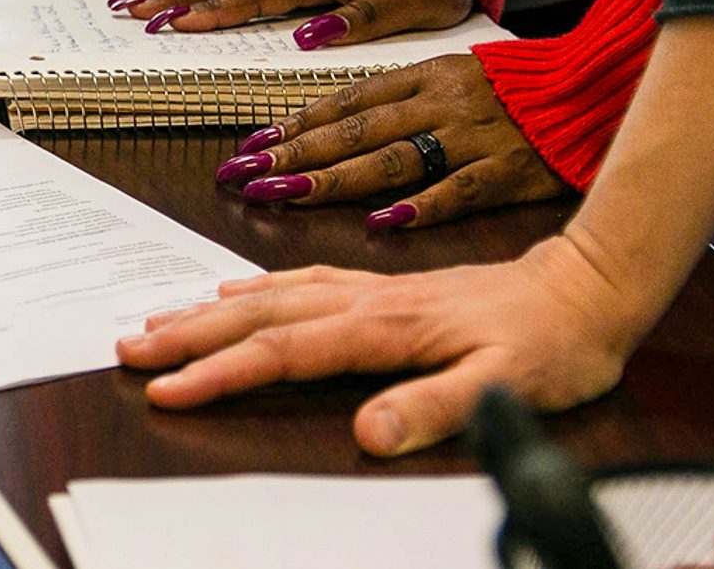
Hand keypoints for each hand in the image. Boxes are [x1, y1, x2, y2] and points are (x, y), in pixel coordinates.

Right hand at [116, 236, 641, 456]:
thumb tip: (369, 434)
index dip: (218, 373)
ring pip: (267, 294)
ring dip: (205, 310)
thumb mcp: (509, 385)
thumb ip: (436, 407)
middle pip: (255, 316)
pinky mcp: (377, 287)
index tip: (167, 389)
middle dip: (187, 336)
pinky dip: (250, 288)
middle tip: (126, 349)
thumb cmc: (552, 341)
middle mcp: (362, 300)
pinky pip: (294, 280)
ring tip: (153, 323)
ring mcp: (366, 289)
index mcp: (382, 326)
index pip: (281, 352)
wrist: (587, 288)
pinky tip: (227, 292)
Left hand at [212, 55, 568, 228]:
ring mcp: (476, 138)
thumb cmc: (521, 90)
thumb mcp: (455, 76)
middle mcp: (443, 104)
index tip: (251, 146)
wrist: (603, 86)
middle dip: (295, 155)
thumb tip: (327, 126)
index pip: (348, 102)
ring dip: (333, 179)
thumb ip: (398, 102)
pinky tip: (379, 222)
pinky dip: (420, 206)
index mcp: (428, 77)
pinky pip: (459, 190)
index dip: (296, 125)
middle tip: (244, 175)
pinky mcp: (511, 171)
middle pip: (357, 132)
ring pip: (394, 159)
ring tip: (284, 194)